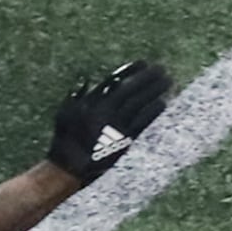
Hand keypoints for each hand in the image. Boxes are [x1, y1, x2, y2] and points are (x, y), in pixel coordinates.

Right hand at [47, 59, 173, 181]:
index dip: (131, 70)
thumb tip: (86, 78)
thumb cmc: (65, 140)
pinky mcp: (123, 142)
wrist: (69, 168)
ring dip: (154, 91)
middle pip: (130, 90)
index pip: (114, 80)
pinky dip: (152, 113)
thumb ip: (75, 95)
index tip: (144, 62)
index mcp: (90, 103)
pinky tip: (163, 103)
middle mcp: (103, 112)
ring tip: (168, 81)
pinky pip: (141, 123)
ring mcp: (115, 126)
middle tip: (162, 69)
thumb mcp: (63, 114)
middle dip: (147, 77)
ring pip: (139, 104)